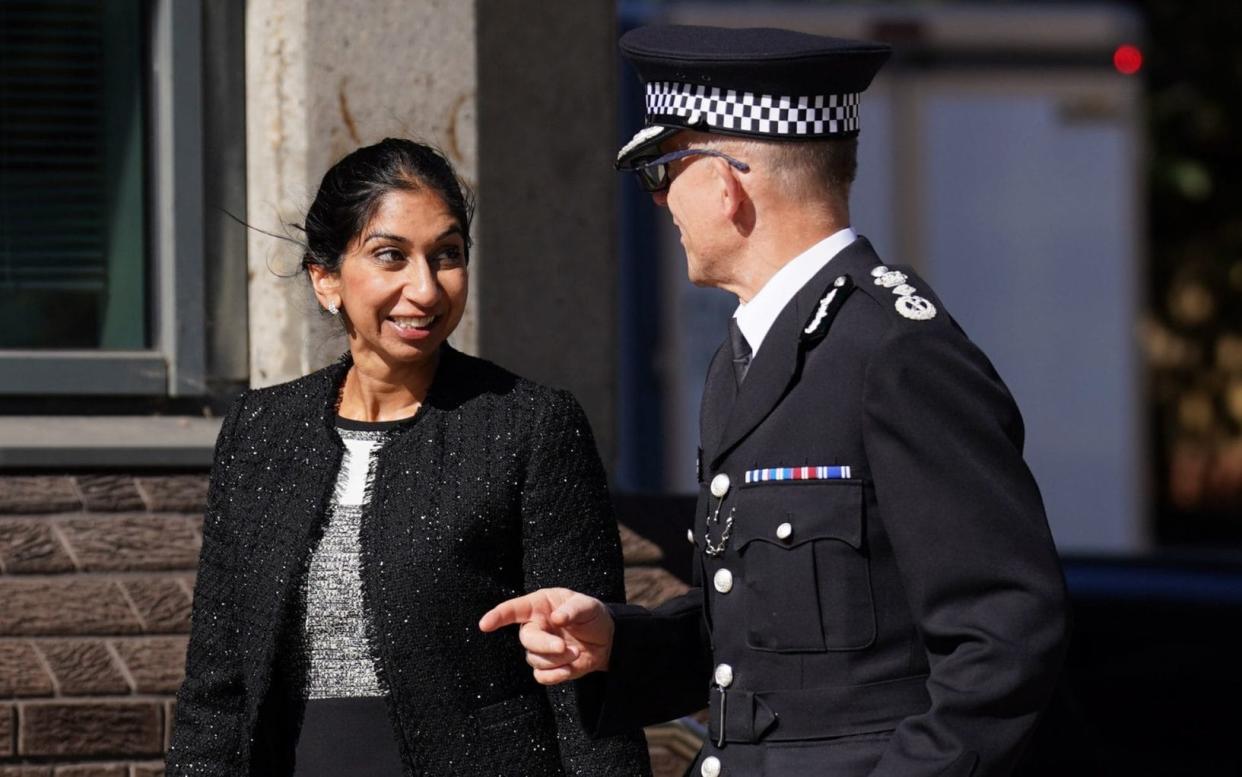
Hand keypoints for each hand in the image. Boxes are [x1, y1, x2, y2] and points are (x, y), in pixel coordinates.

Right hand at [479, 587, 613, 683]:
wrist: (606, 639)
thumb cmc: (591, 615)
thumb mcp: (588, 606)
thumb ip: (573, 610)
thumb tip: (556, 618)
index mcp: (539, 606)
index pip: (514, 610)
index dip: (498, 616)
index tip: (485, 624)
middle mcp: (535, 627)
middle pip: (526, 639)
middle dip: (544, 645)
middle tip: (564, 646)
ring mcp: (539, 649)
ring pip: (535, 659)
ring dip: (558, 658)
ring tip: (577, 652)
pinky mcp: (547, 668)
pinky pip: (541, 677)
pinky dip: (556, 675)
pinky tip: (570, 668)